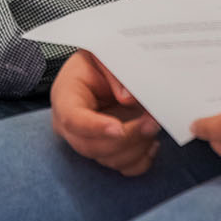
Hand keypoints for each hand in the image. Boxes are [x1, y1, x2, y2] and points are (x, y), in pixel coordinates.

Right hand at [50, 50, 159, 175]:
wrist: (101, 68)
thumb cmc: (98, 60)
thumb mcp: (103, 53)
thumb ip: (114, 72)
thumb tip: (128, 99)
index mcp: (65, 96)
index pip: (73, 119)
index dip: (95, 127)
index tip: (118, 128)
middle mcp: (71, 125)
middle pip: (91, 146)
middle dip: (126, 137)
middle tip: (151, 121)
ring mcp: (88, 141)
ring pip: (109, 159)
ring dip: (137, 146)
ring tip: (154, 124)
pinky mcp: (106, 151)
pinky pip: (122, 167)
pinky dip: (141, 160)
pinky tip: (152, 142)